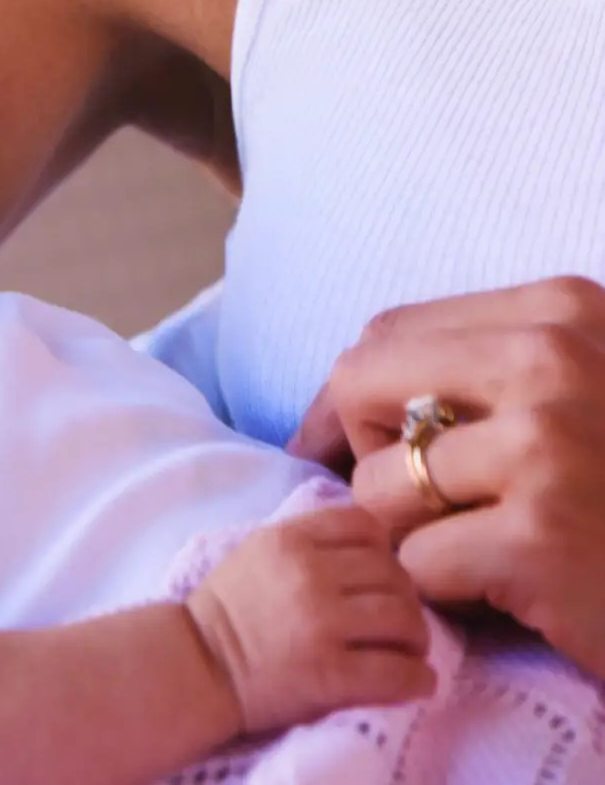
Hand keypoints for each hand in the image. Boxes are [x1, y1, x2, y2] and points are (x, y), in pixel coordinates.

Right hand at [185, 505, 432, 735]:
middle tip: (401, 622)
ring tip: (409, 651)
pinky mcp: (331, 675)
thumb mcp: (261, 548)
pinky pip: (399, 673)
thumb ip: (311, 539)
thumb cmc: (232, 607)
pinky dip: (418, 679)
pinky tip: (415, 681)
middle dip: (406, 599)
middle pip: (394, 574)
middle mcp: (309, 573)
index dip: (384, 550)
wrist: (199, 664)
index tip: (381, 577)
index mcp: (290, 537)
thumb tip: (376, 545)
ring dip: (417, 638)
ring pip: (404, 618)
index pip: (366, 524)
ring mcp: (321, 624)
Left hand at [289, 278, 604, 677]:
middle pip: (362, 385)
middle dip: (367, 455)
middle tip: (421, 507)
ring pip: (377, 485)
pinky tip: (500, 593)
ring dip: (410, 536)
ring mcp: (548, 445)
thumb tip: (331, 400)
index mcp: (560, 310)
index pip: (390, 331)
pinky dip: (443, 590)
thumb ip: (475, 372)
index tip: (335, 443)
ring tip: (476, 551)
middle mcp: (554, 359)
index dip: (353, 396)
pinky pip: (417, 561)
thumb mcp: (571, 393)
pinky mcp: (542, 536)